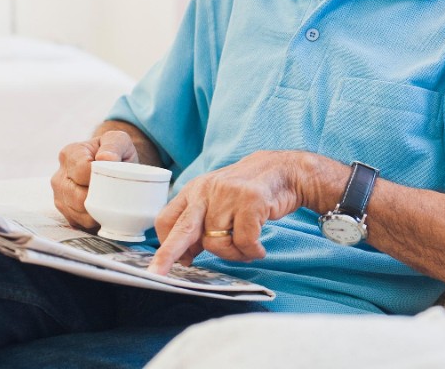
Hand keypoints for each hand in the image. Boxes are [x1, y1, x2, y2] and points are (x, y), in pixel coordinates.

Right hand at [51, 130, 138, 229]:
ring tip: (111, 201)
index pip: (82, 171)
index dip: (100, 177)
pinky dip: (94, 220)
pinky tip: (104, 210)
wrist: (111, 165)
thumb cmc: (115, 152)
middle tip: (116, 192)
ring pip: (78, 211)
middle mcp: (59, 176)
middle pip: (77, 196)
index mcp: (70, 153)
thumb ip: (114, 145)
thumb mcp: (119, 140)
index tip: (113, 176)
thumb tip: (105, 158)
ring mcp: (59, 195)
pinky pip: (79, 222)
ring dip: (97, 210)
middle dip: (99, 196)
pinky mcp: (65, 211)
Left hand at [146, 151, 308, 273]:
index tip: (170, 262)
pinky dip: (252, 252)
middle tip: (158, 273)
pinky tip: (259, 250)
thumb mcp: (219, 200)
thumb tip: (185, 256)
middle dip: (168, 254)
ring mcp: (228, 195)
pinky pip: (244, 242)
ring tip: (247, 249)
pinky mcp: (250, 201)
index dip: (166, 244)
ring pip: (217, 243)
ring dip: (233, 254)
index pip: (167, 218)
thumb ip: (201, 223)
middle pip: (183, 229)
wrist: (286, 170)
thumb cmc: (250, 191)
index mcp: (194, 190)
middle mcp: (207, 191)